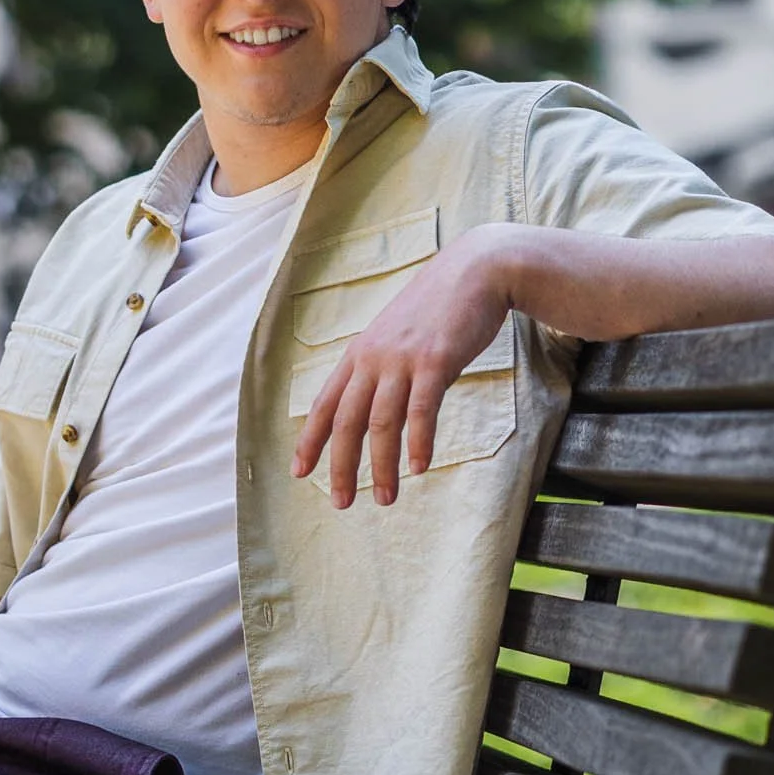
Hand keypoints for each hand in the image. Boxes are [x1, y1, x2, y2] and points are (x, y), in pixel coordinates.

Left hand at [291, 225, 517, 508]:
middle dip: (342, 466)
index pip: (326, 404)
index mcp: (359, 354)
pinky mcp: (434, 361)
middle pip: (348, 421)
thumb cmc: (437, 310)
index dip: (310, 440)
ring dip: (382, 465)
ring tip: (385, 499)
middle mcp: (372, 359)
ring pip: (381, 422)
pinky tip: (419, 467)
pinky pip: (421, 408)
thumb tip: (377, 405)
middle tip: (341, 502)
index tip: (299, 473)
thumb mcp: (397, 337)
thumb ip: (383, 368)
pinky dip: (418, 440)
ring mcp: (402, 360)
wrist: (475, 272)